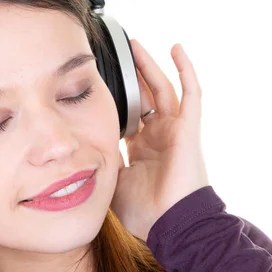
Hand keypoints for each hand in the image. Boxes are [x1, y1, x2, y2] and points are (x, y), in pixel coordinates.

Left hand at [111, 39, 208, 240]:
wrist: (171, 225)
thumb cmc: (145, 212)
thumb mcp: (113, 183)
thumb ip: (102, 163)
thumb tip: (80, 153)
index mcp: (142, 149)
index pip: (129, 116)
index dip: (117, 100)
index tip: (99, 83)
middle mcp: (158, 136)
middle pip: (144, 97)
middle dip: (132, 76)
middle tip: (118, 54)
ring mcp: (174, 130)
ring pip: (162, 89)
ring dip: (150, 66)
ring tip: (136, 45)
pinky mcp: (188, 128)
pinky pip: (191, 94)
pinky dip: (186, 71)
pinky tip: (176, 49)